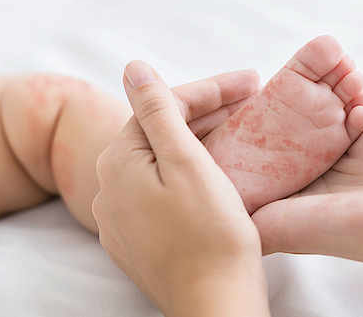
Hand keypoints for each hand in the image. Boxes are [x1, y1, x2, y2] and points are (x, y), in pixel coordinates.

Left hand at [92, 61, 269, 316]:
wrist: (216, 304)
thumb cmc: (210, 235)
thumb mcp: (186, 162)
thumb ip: (158, 110)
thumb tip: (133, 68)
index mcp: (118, 163)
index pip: (162, 107)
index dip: (210, 90)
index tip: (251, 81)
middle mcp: (111, 189)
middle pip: (160, 133)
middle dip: (206, 113)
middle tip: (251, 100)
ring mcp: (124, 218)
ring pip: (163, 162)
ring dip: (199, 141)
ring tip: (240, 129)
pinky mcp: (141, 239)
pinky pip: (163, 191)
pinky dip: (190, 173)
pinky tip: (218, 170)